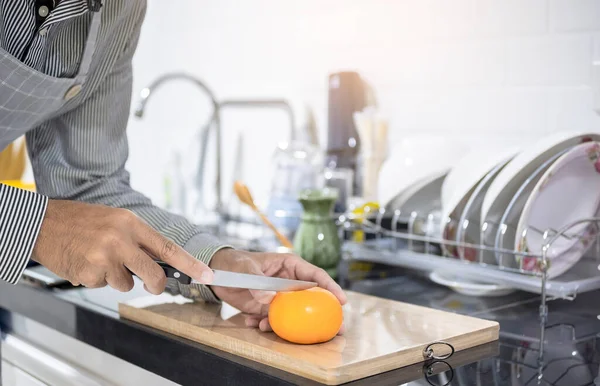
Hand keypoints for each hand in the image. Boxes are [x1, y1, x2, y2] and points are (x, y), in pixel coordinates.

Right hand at [32, 200, 212, 293]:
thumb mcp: (115, 220)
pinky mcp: (90, 272)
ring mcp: (105, 257)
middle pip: (153, 274)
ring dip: (116, 278)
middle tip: (151, 284)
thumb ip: (137, 239)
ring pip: (126, 283)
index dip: (190, 264)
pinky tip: (84, 263)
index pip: (168, 247)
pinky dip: (96, 279)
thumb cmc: (80, 221)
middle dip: (155, 284)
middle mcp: (120, 239)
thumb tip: (160, 262)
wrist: (41, 224)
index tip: (207, 275)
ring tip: (98, 259)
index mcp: (131, 223)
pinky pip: (103, 285)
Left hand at [209, 248, 346, 331]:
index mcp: (290, 266)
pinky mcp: (267, 308)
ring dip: (286, 325)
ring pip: (293, 314)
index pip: (315, 275)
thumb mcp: (245, 268)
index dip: (330, 287)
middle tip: (337, 329)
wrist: (217, 274)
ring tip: (269, 327)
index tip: (342, 300)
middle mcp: (288, 282)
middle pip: (312, 298)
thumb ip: (257, 282)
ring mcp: (279, 297)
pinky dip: (267, 325)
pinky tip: (253, 323)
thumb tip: (268, 298)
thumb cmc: (235, 263)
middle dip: (323, 313)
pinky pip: (274, 320)